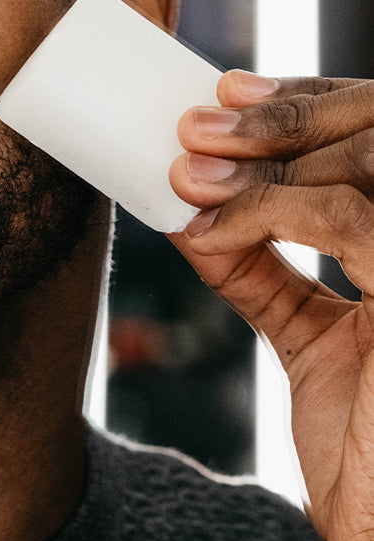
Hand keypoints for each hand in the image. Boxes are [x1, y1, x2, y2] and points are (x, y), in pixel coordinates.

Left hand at [169, 70, 373, 540]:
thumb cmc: (368, 446)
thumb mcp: (310, 338)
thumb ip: (263, 272)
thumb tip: (194, 211)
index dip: (309, 101)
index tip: (226, 94)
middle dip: (279, 118)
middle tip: (191, 126)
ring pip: (362, 164)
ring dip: (262, 159)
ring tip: (185, 172)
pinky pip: (348, 223)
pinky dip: (267, 215)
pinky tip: (211, 231)